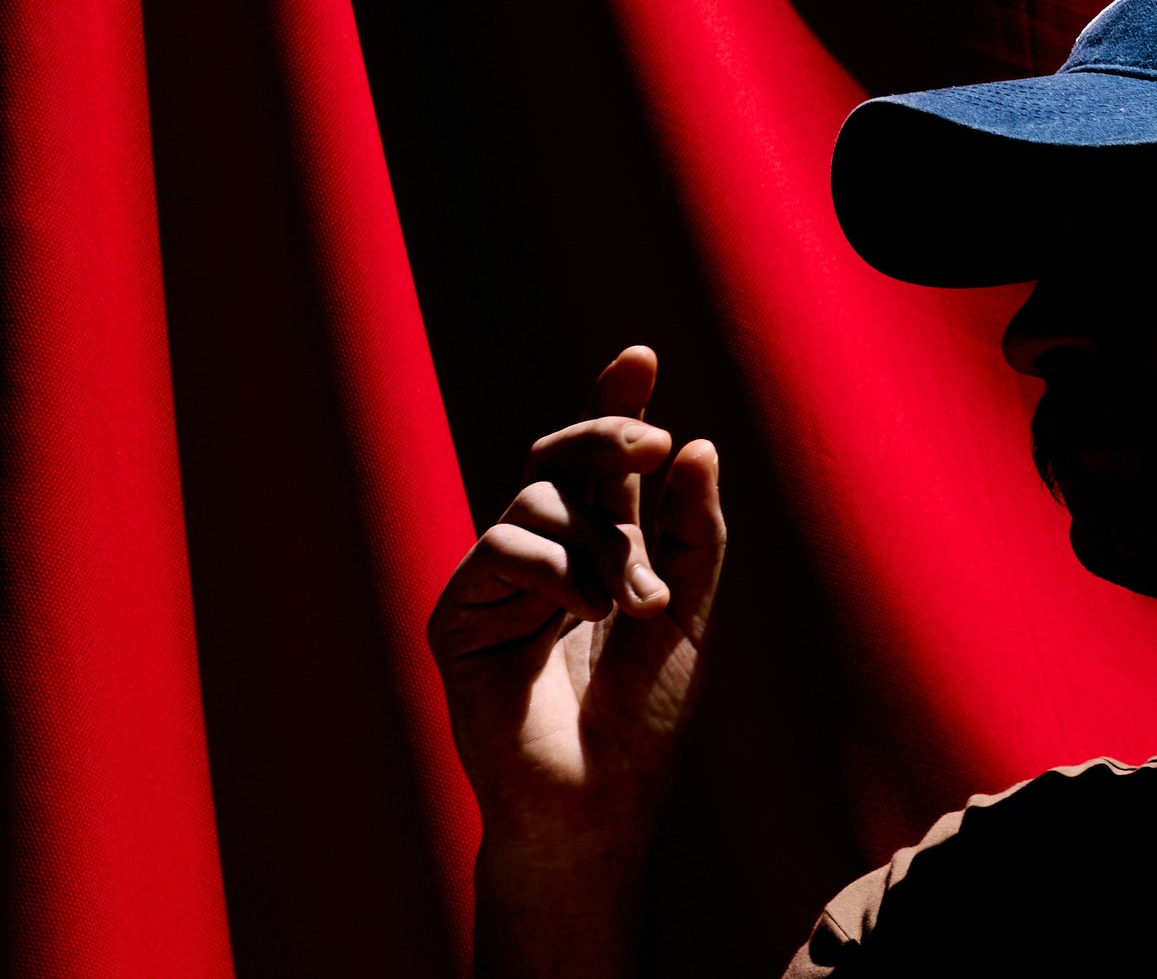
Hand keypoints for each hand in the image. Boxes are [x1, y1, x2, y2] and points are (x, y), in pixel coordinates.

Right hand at [428, 345, 724, 872]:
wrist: (599, 800)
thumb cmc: (644, 718)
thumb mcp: (688, 612)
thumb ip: (695, 533)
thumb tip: (698, 445)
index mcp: (602, 549)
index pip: (602, 463)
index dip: (614, 406)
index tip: (641, 356)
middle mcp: (547, 556)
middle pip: (562, 459)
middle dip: (607, 436)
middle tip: (651, 445)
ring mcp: (498, 583)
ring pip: (537, 501)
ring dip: (598, 543)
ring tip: (628, 604)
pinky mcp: (458, 616)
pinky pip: (500, 548)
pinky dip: (552, 571)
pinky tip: (583, 613)